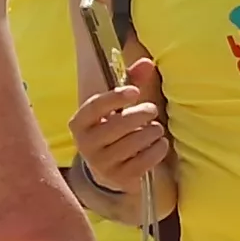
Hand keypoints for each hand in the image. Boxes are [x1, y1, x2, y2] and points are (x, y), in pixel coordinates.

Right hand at [72, 56, 169, 196]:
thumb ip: (132, 81)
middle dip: (140, 114)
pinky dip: (157, 150)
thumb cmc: (117, 129)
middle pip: (118, 125)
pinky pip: (144, 161)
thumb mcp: (120, 106)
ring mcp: (102, 164)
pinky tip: (160, 144)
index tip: (134, 92)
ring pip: (133, 142)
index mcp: (80, 122)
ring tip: (155, 129)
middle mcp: (86, 144)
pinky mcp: (120, 178)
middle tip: (152, 109)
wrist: (113, 169)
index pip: (94, 107)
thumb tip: (147, 62)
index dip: (115, 98)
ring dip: (151, 132)